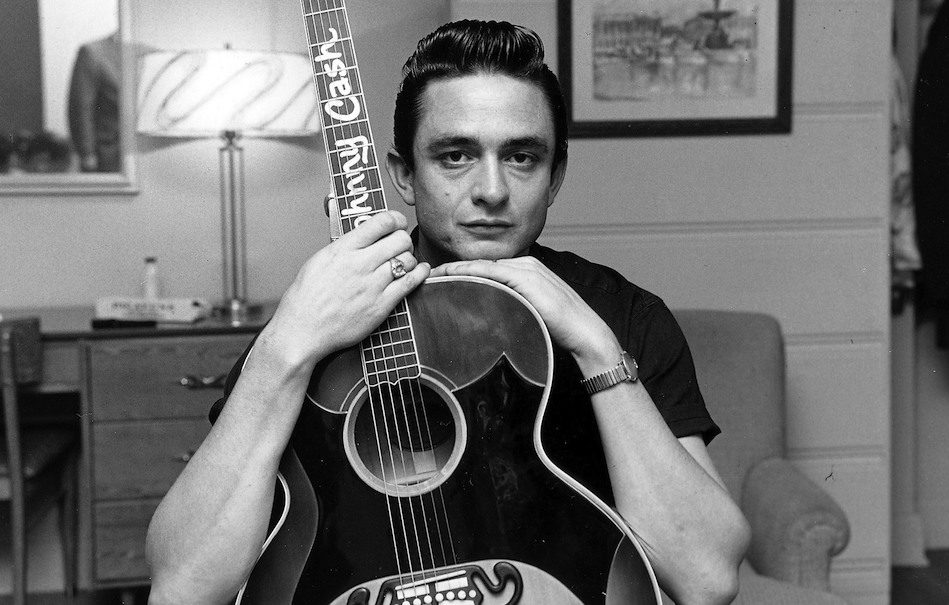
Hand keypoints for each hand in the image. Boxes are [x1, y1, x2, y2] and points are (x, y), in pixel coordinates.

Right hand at [265, 211, 429, 366]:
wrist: (303, 330)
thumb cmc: (306, 299)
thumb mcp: (320, 260)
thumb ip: (344, 246)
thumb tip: (364, 235)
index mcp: (343, 249)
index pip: (381, 222)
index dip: (395, 219)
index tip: (397, 223)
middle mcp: (360, 264)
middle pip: (400, 239)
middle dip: (403, 239)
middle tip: (400, 245)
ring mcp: (372, 285)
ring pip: (408, 259)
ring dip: (409, 258)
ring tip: (404, 262)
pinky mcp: (382, 305)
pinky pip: (411, 282)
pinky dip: (420, 273)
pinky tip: (419, 271)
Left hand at [430, 257, 618, 366]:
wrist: (585, 332)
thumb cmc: (560, 329)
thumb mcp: (531, 314)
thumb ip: (512, 307)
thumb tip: (489, 319)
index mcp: (527, 271)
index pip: (488, 268)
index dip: (463, 272)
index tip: (441, 279)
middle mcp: (526, 264)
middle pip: (482, 264)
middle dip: (455, 269)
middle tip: (429, 276)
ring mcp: (526, 269)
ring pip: (483, 266)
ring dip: (456, 270)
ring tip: (433, 275)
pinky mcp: (526, 278)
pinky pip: (491, 272)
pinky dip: (469, 272)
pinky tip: (452, 276)